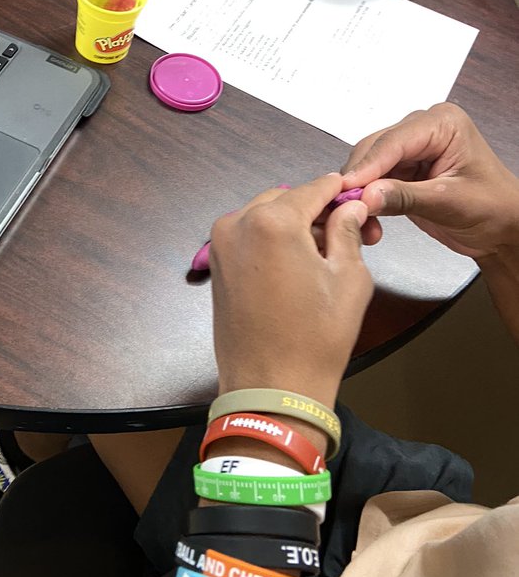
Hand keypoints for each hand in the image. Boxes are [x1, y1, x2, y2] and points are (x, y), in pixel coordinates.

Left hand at [209, 174, 372, 405]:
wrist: (271, 388)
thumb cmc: (316, 336)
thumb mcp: (349, 278)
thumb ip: (347, 231)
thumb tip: (350, 207)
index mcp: (272, 221)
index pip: (314, 189)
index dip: (341, 192)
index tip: (361, 199)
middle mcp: (237, 223)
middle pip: (287, 199)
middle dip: (317, 210)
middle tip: (349, 231)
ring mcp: (219, 244)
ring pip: (264, 215)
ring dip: (293, 223)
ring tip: (325, 252)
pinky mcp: (215, 264)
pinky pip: (248, 235)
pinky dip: (272, 239)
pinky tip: (297, 263)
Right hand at [342, 103, 518, 259]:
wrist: (504, 229)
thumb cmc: (494, 207)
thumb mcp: (450, 202)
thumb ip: (405, 197)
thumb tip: (367, 195)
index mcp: (443, 123)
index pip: (393, 141)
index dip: (367, 166)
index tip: (346, 187)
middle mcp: (423, 130)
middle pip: (374, 149)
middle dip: (360, 180)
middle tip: (347, 207)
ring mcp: (410, 150)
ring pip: (367, 166)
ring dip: (360, 193)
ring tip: (360, 218)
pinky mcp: (401, 170)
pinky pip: (372, 181)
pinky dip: (366, 200)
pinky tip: (368, 218)